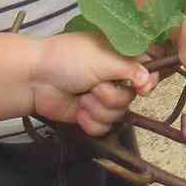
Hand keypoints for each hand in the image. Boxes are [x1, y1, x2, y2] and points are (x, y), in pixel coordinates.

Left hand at [25, 32, 153, 134]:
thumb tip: (149, 81)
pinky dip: (90, 121)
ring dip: (97, 108)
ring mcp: (102, 98)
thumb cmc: (69, 59)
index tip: (142, 88)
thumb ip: (132, 68)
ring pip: (118, 115)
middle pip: (131, 98)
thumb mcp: (105, 58)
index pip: (148, 71)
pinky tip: (78, 110)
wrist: (35, 79)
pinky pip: (104, 127)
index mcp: (120, 58)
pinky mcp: (90, 115)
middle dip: (111, 96)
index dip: (148, 82)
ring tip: (81, 97)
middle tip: (94, 87)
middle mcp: (114, 78)